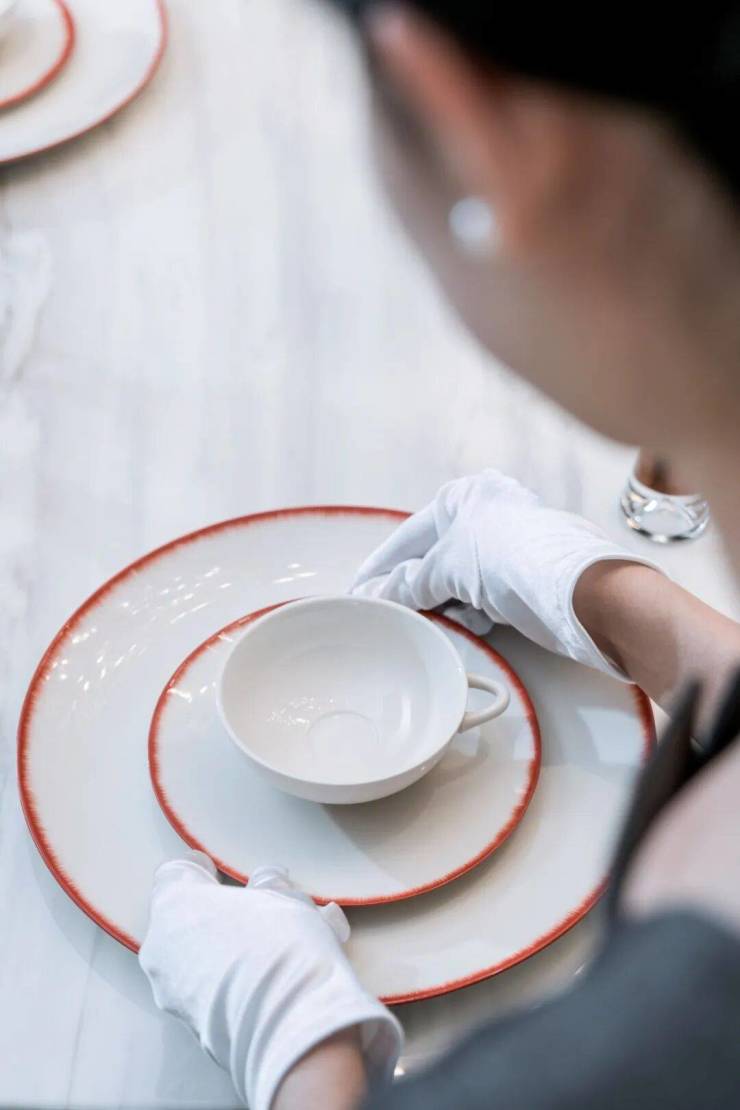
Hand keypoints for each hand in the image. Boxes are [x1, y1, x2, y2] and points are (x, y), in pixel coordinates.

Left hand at [139, 854, 401, 1109]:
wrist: (287, 1028)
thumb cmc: (281, 946)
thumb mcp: (286, 899)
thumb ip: (271, 887)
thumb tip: (267, 883)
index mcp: (174, 905)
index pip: (176, 874)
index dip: (201, 870)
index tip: (218, 872)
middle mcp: (161, 950)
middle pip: (187, 919)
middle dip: (220, 915)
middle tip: (260, 912)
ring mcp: (173, 995)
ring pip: (198, 959)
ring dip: (228, 951)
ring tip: (279, 950)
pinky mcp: (194, 1030)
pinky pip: (210, 994)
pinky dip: (233, 985)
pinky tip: (274, 982)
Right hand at [353, 469, 659, 678]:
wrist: (579, 591)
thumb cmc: (510, 560)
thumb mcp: (447, 567)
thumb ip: (409, 582)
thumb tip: (382, 595)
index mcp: (465, 496)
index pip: (408, 535)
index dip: (380, 566)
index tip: (358, 590)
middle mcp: (486, 515)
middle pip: (434, 558)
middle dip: (415, 588)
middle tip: (388, 613)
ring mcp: (507, 546)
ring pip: (458, 581)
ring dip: (445, 604)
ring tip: (433, 620)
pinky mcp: (523, 577)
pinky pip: (482, 596)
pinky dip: (472, 612)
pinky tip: (472, 623)